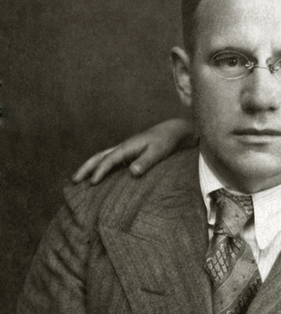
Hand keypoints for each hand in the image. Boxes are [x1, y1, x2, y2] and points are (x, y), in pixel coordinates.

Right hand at [72, 118, 194, 183]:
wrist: (172, 130)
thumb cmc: (166, 141)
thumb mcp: (159, 152)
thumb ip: (146, 162)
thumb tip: (132, 172)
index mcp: (128, 146)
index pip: (109, 160)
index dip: (100, 172)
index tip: (92, 184)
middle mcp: (123, 146)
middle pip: (99, 157)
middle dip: (86, 168)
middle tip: (74, 181)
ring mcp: (125, 148)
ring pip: (102, 157)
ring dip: (90, 166)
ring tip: (79, 178)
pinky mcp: (129, 152)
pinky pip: (110, 159)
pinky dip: (101, 166)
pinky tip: (100, 175)